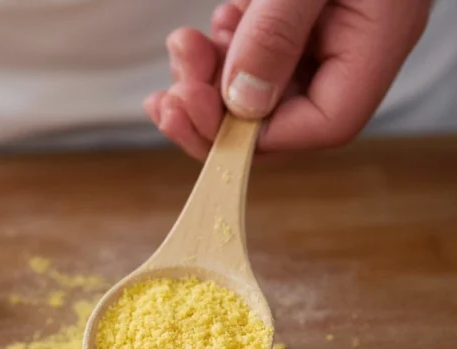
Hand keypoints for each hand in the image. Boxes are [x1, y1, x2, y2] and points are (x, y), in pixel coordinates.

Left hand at [145, 0, 432, 159]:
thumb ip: (277, 33)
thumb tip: (241, 103)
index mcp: (376, 39)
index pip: (323, 123)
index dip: (258, 136)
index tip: (203, 118)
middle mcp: (352, 44)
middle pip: (282, 114)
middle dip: (216, 110)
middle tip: (169, 99)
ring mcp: (324, 30)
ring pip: (259, 84)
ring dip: (210, 78)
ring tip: (181, 46)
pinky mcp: (297, 15)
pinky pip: (255, 50)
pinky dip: (223, 47)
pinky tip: (210, 26)